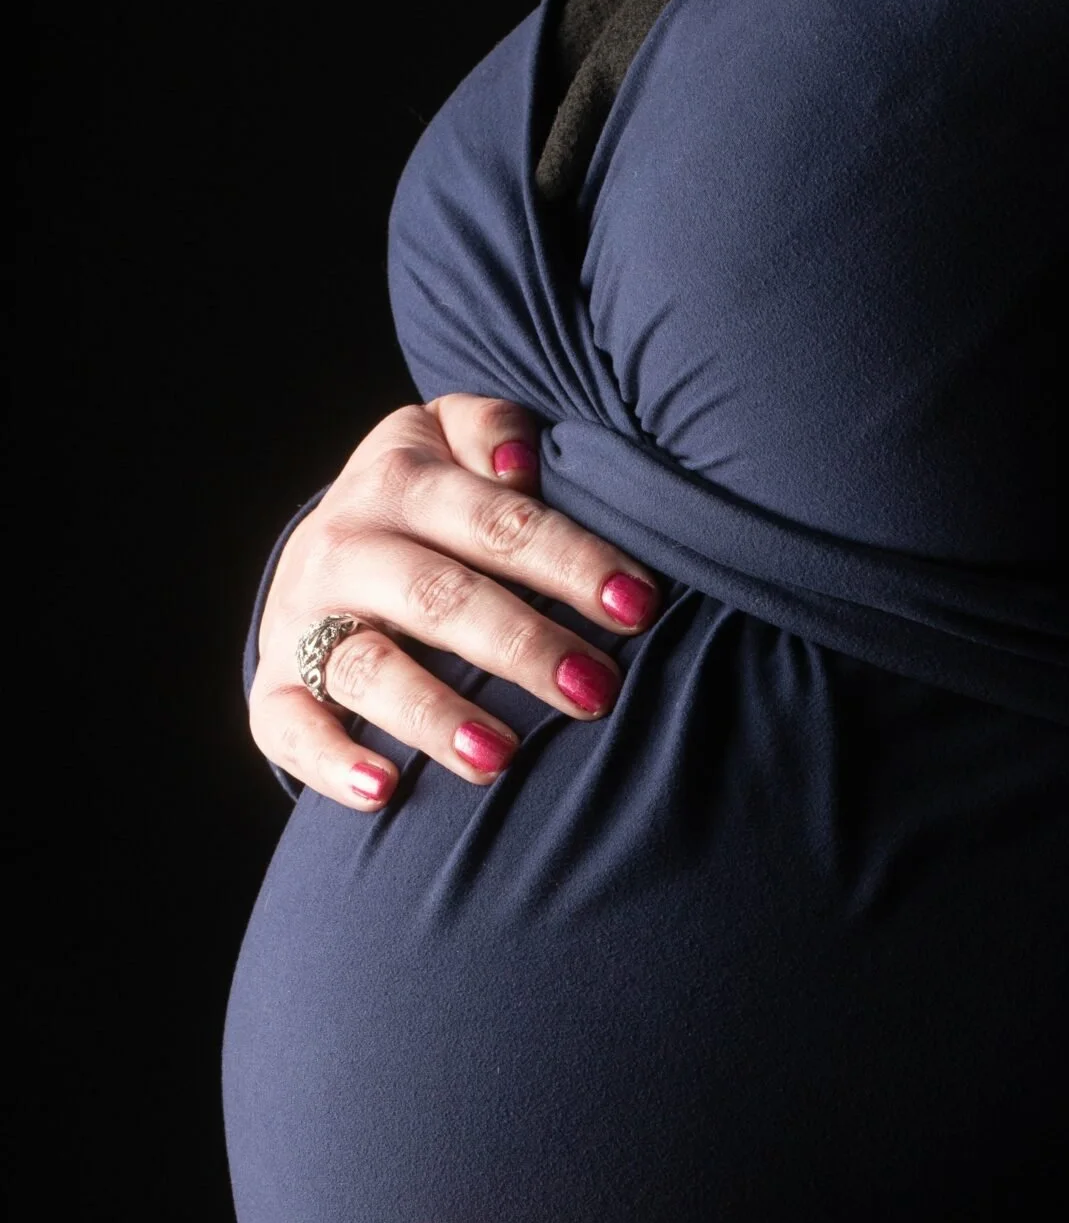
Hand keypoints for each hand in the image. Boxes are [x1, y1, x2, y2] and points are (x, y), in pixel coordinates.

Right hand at [251, 396, 662, 808]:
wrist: (321, 556)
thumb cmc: (426, 509)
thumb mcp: (448, 440)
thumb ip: (492, 431)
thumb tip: (520, 465)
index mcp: (401, 482)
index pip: (497, 522)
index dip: (570, 562)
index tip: (639, 607)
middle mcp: (346, 548)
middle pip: (440, 597)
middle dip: (522, 644)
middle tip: (594, 692)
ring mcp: (304, 624)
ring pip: (368, 668)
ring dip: (433, 713)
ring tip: (500, 757)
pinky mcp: (274, 691)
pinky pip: (291, 729)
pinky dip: (331, 762)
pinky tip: (383, 791)